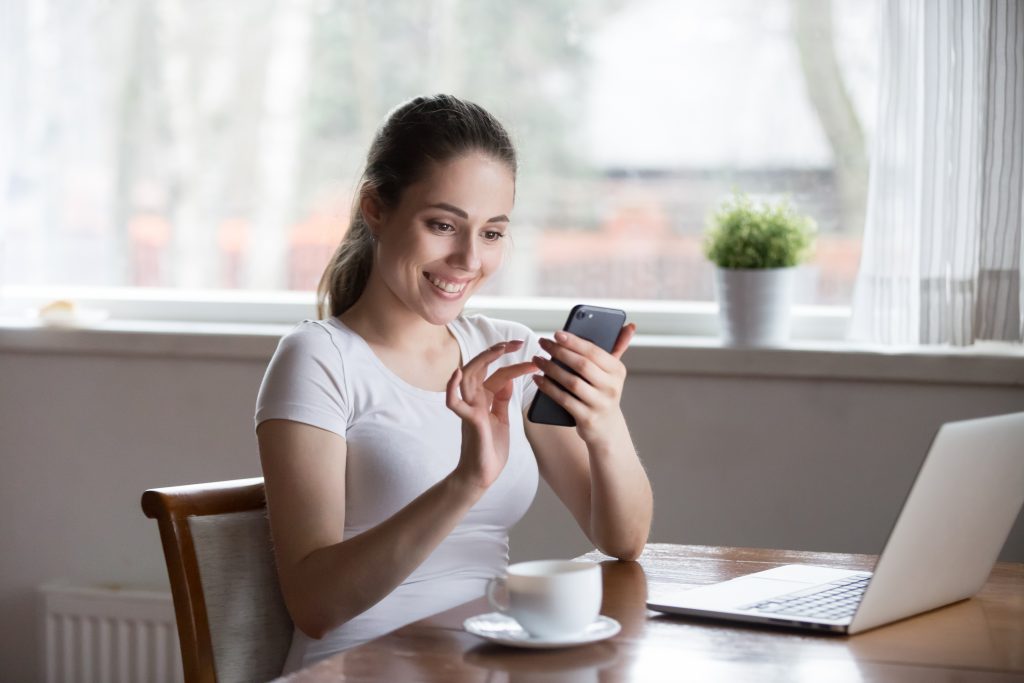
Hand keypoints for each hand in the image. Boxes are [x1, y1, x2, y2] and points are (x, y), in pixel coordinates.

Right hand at [447, 340, 537, 490]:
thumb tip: (508, 379)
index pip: (498, 373)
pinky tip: (457, 375)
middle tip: (518, 343)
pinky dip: (452, 389)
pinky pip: (454, 403)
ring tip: (498, 348)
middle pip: (481, 367)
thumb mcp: (501, 419)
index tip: (532, 355)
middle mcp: (475, 400)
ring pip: (469, 377)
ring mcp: (470, 409)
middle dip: (497, 352)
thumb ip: (501, 400)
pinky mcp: (469, 421)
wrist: (482, 476)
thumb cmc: (490, 450)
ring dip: (482, 360)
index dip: (515, 363)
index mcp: (484, 399)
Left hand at [532, 323, 636, 446]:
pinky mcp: (587, 418)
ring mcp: (600, 404)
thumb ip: (617, 348)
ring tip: (537, 359)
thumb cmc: (604, 392)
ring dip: (551, 369)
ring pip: (571, 382)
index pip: (594, 352)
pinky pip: (564, 400)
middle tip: (542, 343)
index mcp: (618, 370)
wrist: (607, 429)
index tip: (556, 333)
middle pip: (582, 365)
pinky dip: (549, 388)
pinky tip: (538, 379)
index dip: (574, 341)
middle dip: (559, 352)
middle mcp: (612, 387)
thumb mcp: (612, 372)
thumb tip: (630, 325)